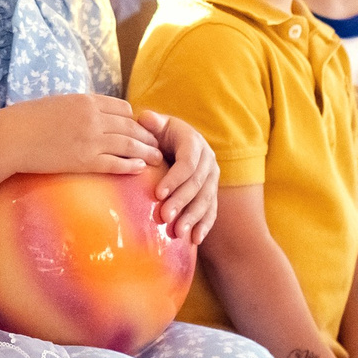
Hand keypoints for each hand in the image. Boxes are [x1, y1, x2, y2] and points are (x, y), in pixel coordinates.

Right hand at [0, 93, 165, 176]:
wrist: (11, 137)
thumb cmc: (28, 120)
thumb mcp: (58, 104)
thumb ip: (78, 108)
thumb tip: (90, 113)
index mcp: (86, 100)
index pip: (122, 108)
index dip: (133, 119)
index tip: (139, 129)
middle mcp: (93, 118)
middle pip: (131, 126)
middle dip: (147, 135)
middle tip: (159, 144)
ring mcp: (91, 139)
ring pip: (129, 144)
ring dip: (146, 151)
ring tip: (157, 158)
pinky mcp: (84, 160)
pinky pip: (115, 163)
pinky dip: (130, 165)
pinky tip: (139, 168)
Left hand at [140, 111, 217, 240]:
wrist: (177, 141)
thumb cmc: (161, 133)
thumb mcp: (157, 125)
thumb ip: (151, 123)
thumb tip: (145, 118)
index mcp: (194, 143)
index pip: (187, 163)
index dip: (174, 179)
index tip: (157, 194)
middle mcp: (208, 161)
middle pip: (197, 184)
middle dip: (181, 202)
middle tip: (165, 218)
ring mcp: (212, 178)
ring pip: (205, 199)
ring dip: (192, 218)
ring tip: (177, 233)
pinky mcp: (212, 192)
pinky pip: (211, 210)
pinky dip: (204, 225)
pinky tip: (195, 239)